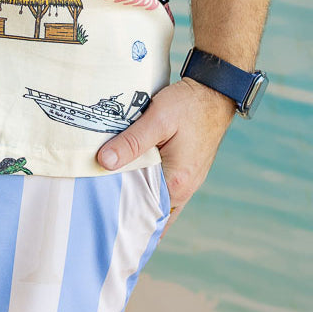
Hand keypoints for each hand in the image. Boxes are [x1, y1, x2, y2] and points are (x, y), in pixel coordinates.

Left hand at [96, 79, 235, 225]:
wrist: (214, 94)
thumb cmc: (188, 106)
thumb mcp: (157, 119)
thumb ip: (132, 142)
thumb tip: (104, 162)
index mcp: (177, 182)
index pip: (145, 212)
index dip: (123, 217)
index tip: (101, 216)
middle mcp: (184, 188)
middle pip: (151, 211)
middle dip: (128, 211)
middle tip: (98, 208)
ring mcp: (186, 180)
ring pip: (157, 200)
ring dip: (137, 198)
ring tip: (108, 195)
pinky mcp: (184, 170)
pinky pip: (162, 187)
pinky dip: (146, 187)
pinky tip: (129, 179)